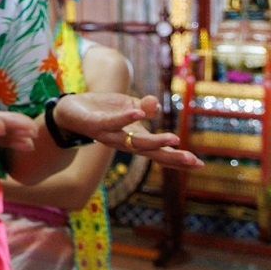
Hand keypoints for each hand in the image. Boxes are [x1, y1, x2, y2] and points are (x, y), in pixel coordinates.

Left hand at [53, 93, 201, 169]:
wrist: (70, 109)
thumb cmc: (103, 110)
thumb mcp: (128, 106)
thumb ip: (144, 107)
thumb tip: (156, 105)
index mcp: (135, 138)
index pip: (159, 152)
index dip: (178, 158)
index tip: (200, 164)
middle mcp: (124, 141)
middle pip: (151, 153)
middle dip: (172, 158)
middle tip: (193, 161)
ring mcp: (109, 135)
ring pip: (133, 142)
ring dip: (154, 141)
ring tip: (174, 139)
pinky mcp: (95, 124)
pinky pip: (112, 122)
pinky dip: (125, 118)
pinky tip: (139, 114)